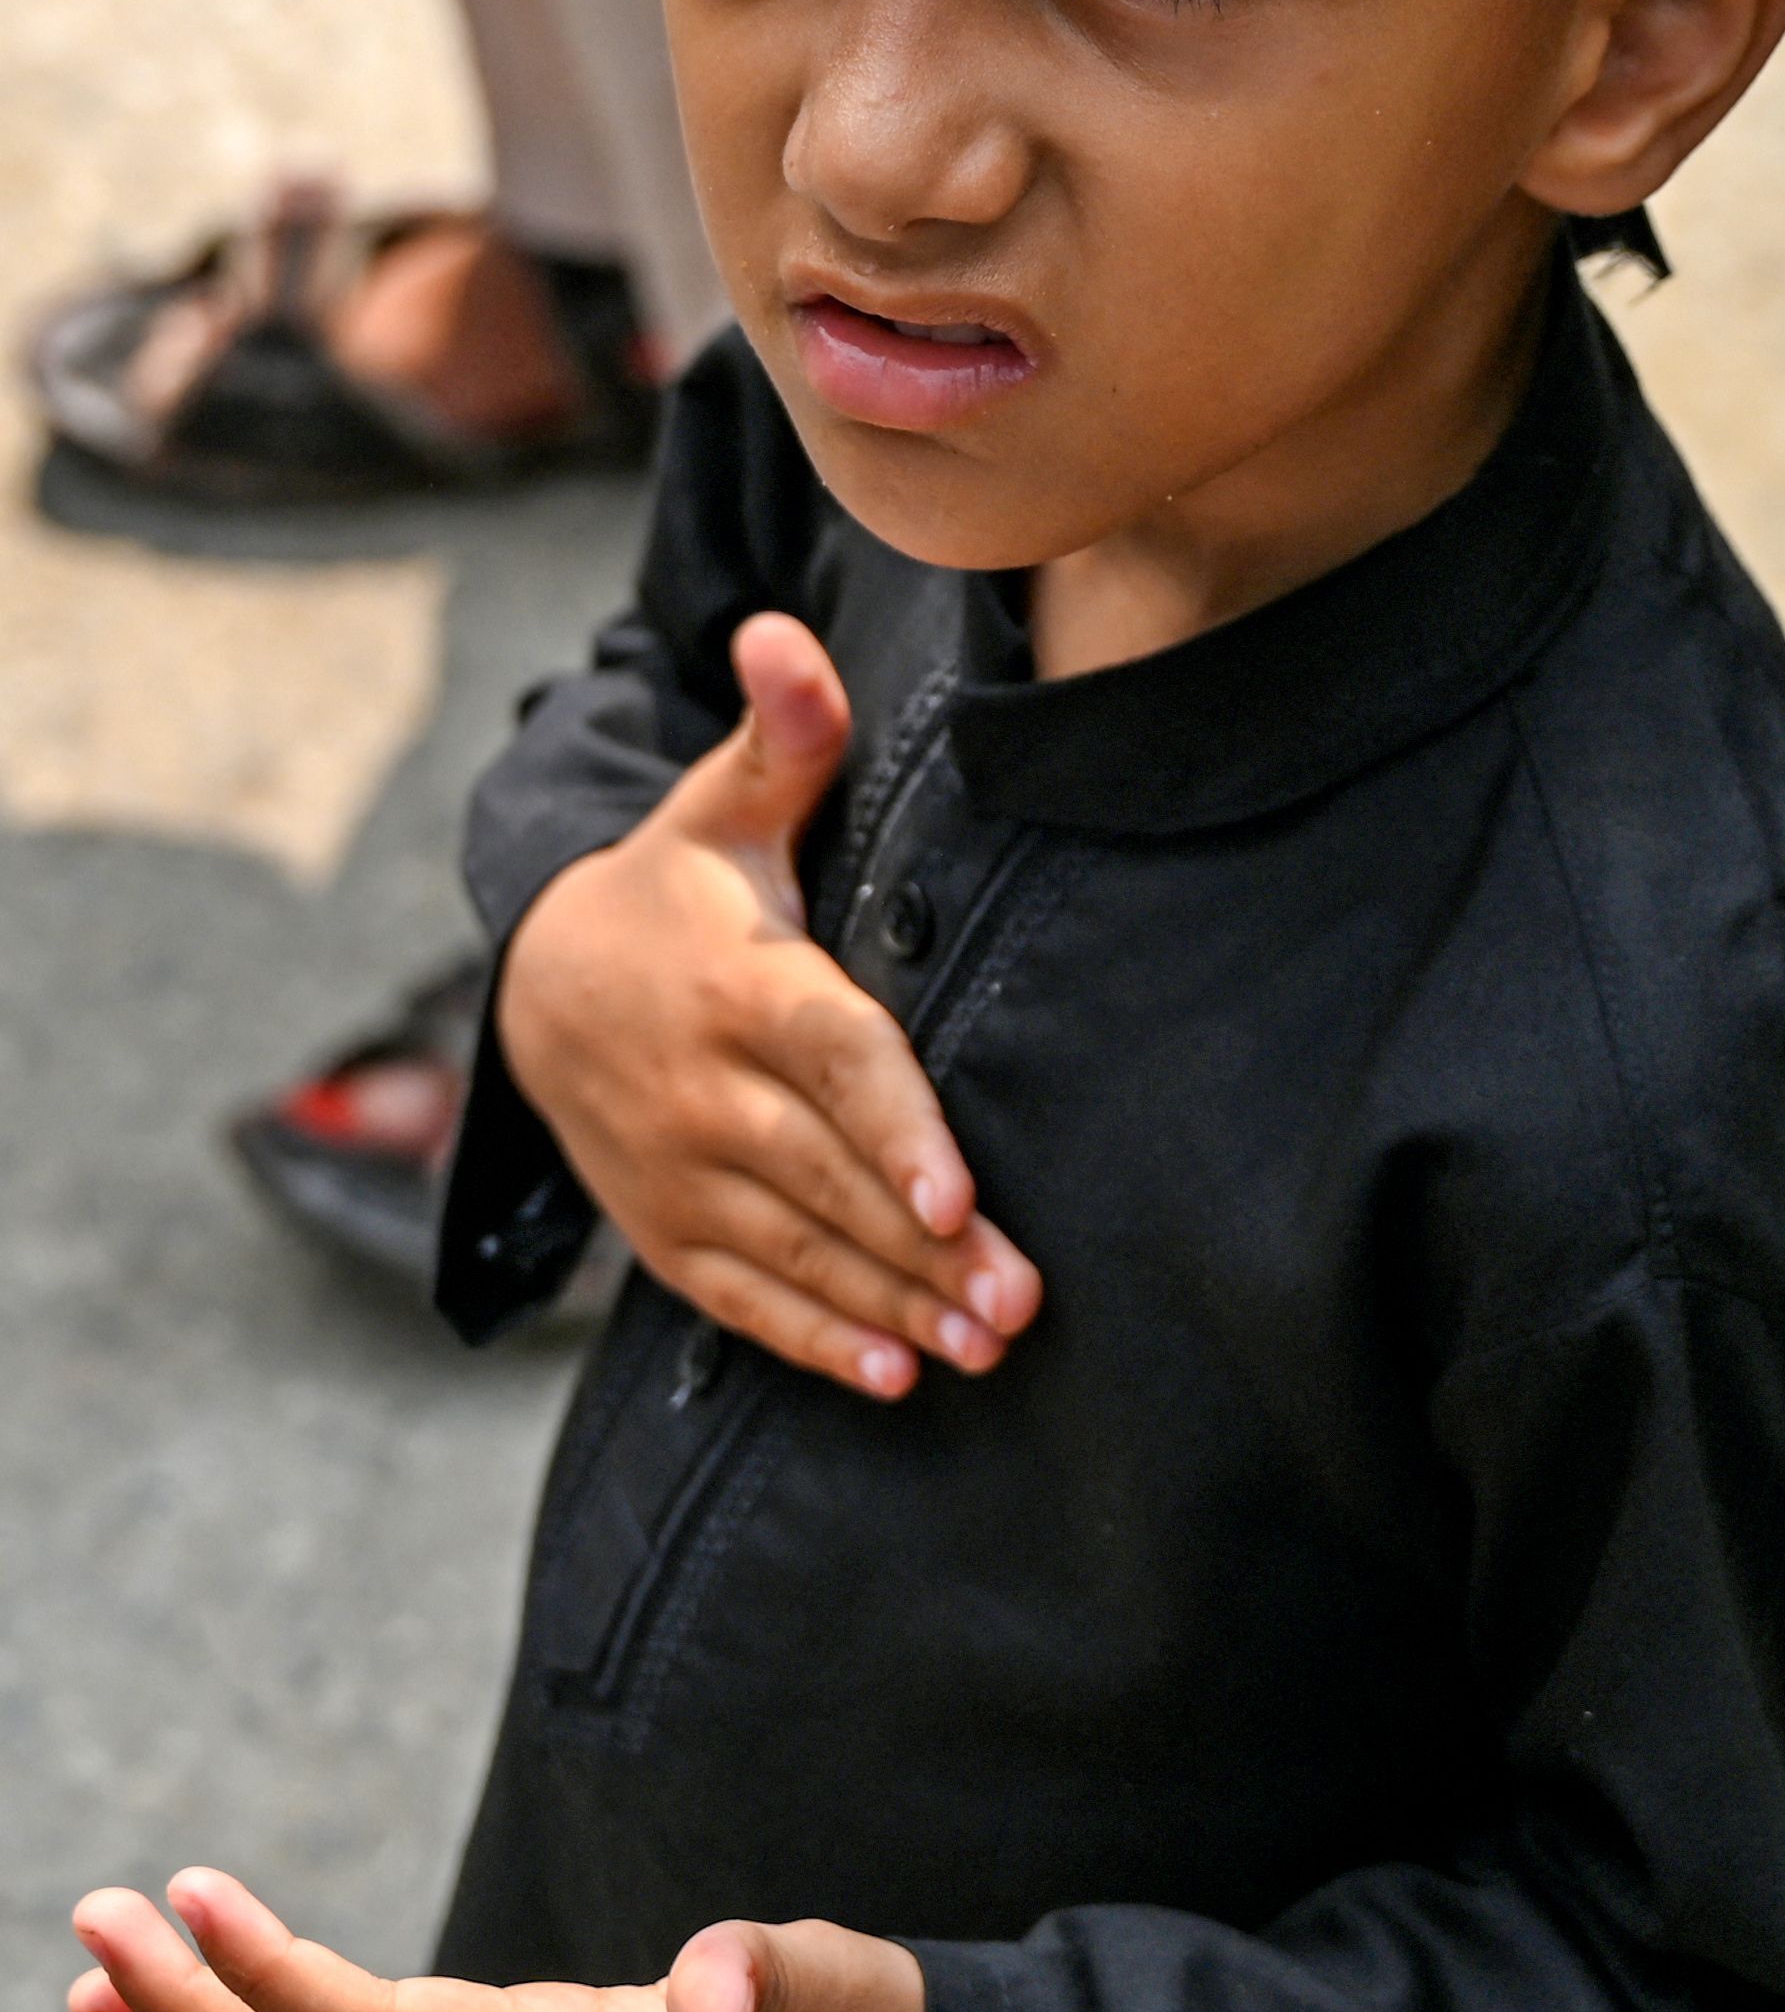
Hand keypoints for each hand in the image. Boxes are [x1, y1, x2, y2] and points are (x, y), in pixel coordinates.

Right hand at [499, 610, 1039, 1397]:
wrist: (538, 988)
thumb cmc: (677, 889)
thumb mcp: (723, 802)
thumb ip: (784, 730)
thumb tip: (787, 633)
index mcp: (741, 989)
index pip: (832, 1062)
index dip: (893, 1129)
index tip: (955, 1194)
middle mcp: (708, 1095)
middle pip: (833, 1178)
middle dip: (927, 1248)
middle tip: (1020, 1303)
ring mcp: (684, 1175)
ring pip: (802, 1251)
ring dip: (895, 1306)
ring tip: (983, 1347)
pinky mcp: (671, 1234)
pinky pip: (749, 1300)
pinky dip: (817, 1342)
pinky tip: (892, 1378)